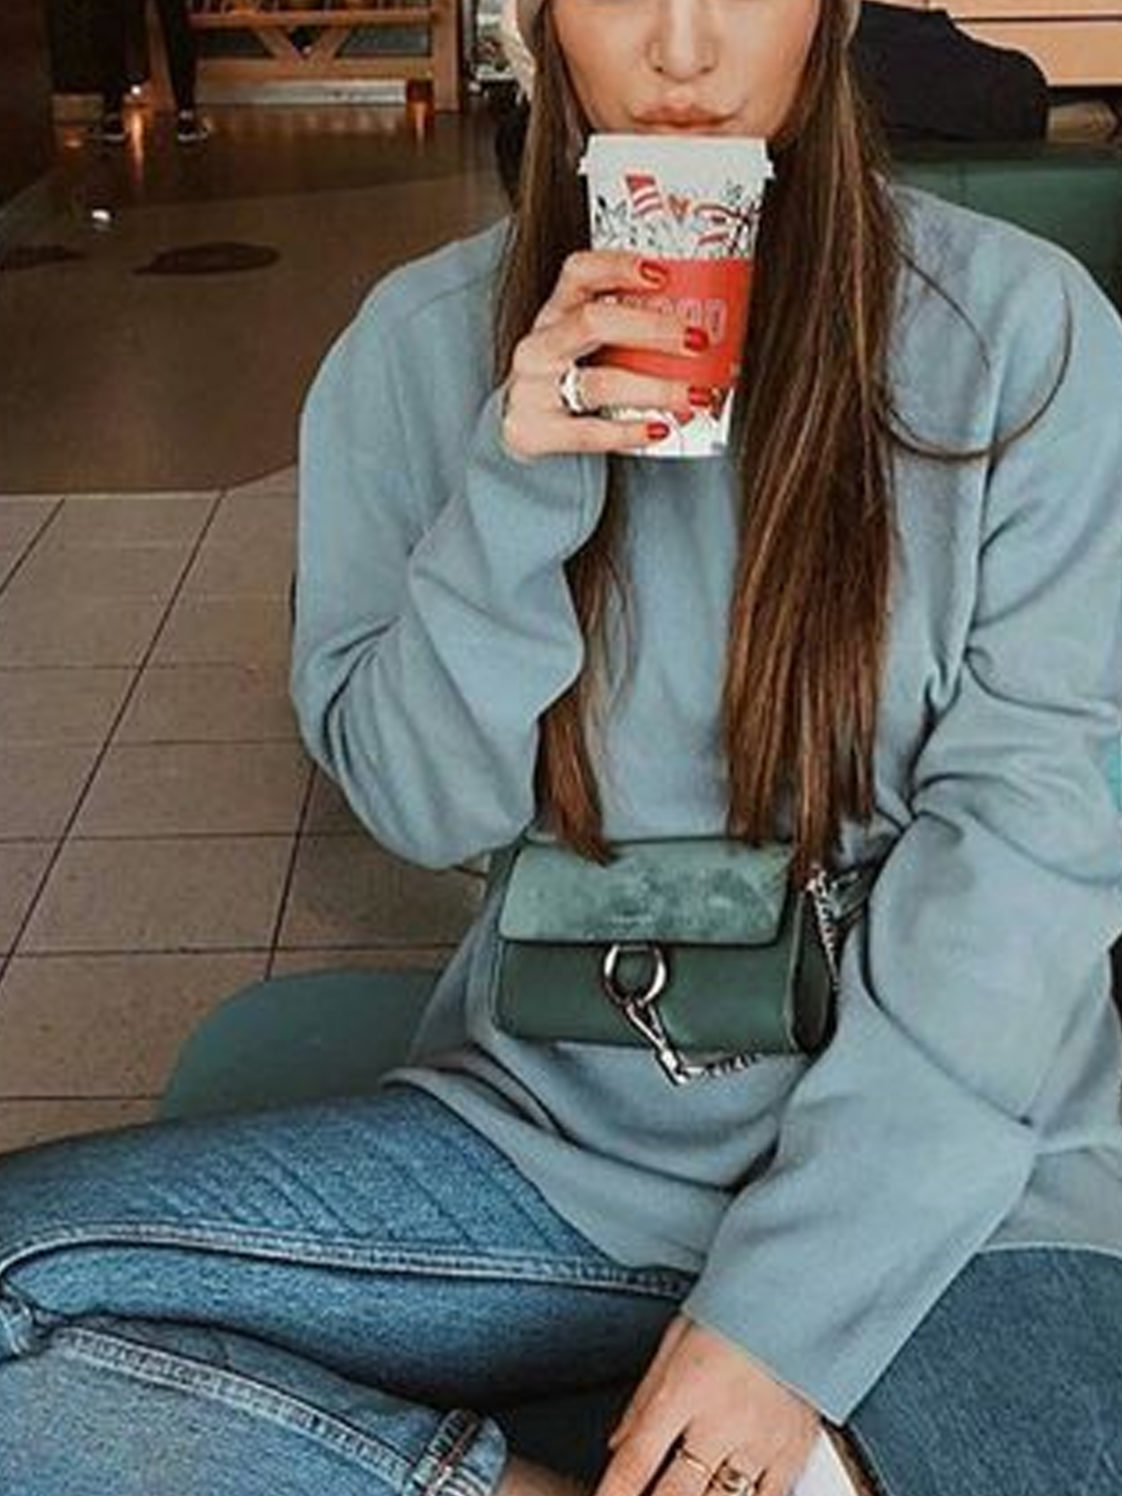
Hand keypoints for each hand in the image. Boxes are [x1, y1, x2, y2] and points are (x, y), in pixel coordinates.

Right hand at [500, 249, 709, 461]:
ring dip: (656, 388)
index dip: (619, 267)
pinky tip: (660, 428)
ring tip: (694, 395)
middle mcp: (540, 345)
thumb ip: (625, 329)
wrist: (517, 429)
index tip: (663, 273)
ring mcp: (532, 389)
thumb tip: (705, 323)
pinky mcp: (533, 431)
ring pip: (599, 383)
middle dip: (653, 329)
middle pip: (593, 322)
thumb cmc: (566, 378)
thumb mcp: (583, 344)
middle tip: (698, 340)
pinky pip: (588, 432)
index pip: (579, 272)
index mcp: (555, 312)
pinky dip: (629, 432)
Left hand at [593, 1314, 820, 1495]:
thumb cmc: (730, 1312)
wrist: (796, 1296)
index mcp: (682, 1390)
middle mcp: (719, 1421)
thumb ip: (645, 1399)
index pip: (637, 1459)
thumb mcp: (675, 1341)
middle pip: (676, 1494)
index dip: (614, 1493)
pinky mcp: (793, 1452)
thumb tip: (617, 1445)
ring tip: (690, 1495)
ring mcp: (758, 1441)